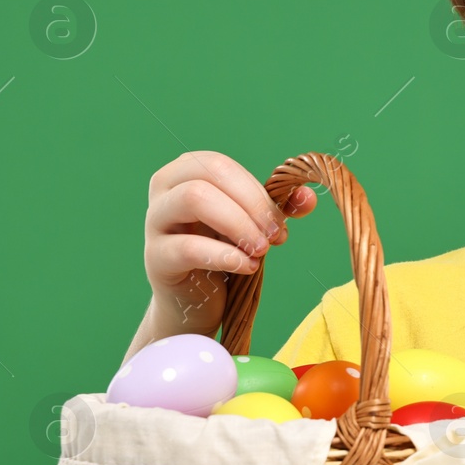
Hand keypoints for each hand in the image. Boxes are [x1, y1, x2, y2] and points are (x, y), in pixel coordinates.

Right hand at [144, 151, 316, 332]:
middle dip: (252, 204)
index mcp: (186, 171)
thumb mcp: (252, 224)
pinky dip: (226, 256)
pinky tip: (248, 267)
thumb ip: (279, 208)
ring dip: (238, 224)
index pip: (223, 166)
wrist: (194, 298)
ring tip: (260, 250)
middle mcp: (164, 189)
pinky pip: (188, 247)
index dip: (257, 191)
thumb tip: (309, 197)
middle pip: (209, 173)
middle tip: (274, 235)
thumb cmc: (221, 249)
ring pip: (194, 198)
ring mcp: (155, 222)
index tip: (281, 222)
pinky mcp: (156, 257)